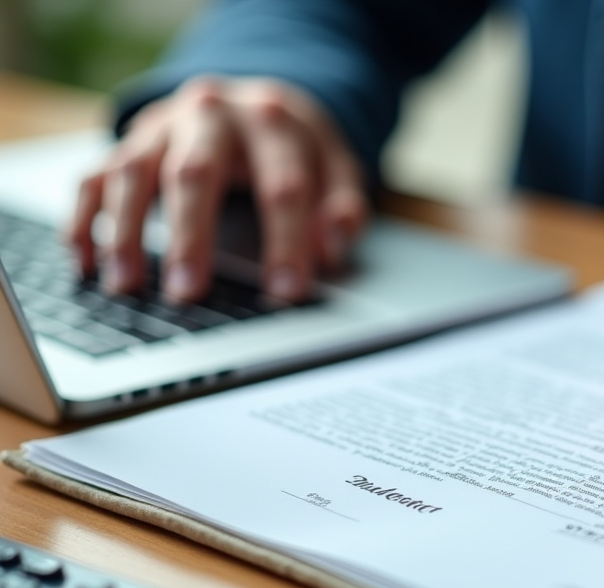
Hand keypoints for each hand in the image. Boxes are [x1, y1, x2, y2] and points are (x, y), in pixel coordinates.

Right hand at [69, 77, 366, 302]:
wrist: (251, 103)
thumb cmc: (294, 149)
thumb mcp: (335, 167)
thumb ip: (344, 205)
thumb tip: (334, 246)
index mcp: (272, 121)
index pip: (285, 185)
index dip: (288, 241)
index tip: (286, 292)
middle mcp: (211, 115)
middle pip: (195, 173)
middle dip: (191, 236)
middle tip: (187, 292)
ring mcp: (163, 127)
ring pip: (133, 173)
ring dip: (123, 232)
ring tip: (124, 286)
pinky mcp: (128, 143)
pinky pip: (94, 178)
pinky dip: (84, 221)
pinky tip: (84, 264)